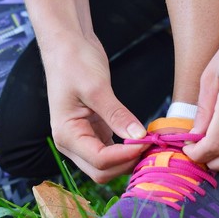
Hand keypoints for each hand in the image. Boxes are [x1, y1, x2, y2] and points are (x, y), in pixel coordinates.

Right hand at [41, 35, 147, 182]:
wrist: (66, 46)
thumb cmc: (75, 62)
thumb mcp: (97, 87)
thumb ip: (117, 115)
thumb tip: (139, 137)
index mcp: (66, 135)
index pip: (99, 160)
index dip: (126, 155)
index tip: (148, 141)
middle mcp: (71, 143)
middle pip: (102, 171)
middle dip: (127, 162)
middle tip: (152, 145)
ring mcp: (82, 140)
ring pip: (108, 166)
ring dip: (128, 160)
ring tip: (150, 143)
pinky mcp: (94, 132)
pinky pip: (111, 153)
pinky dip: (126, 151)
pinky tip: (142, 139)